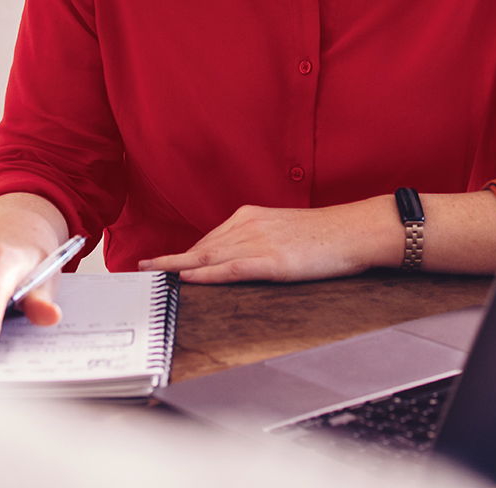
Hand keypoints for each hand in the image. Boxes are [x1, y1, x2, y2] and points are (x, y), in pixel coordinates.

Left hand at [137, 198, 398, 282]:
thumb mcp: (284, 230)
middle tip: (141, 269)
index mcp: (251, 216)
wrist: (354, 231)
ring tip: (152, 275)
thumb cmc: (326, 234)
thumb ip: (257, 240)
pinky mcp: (272, 261)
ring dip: (177, 267)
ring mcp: (259, 243)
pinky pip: (231, 269)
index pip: (208, 240)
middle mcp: (248, 225)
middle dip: (169, 260)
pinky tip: (187, 279)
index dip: (179, 253)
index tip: (156, 261)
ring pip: (208, 257)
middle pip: (200, 248)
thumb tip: (236, 257)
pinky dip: (206, 274)